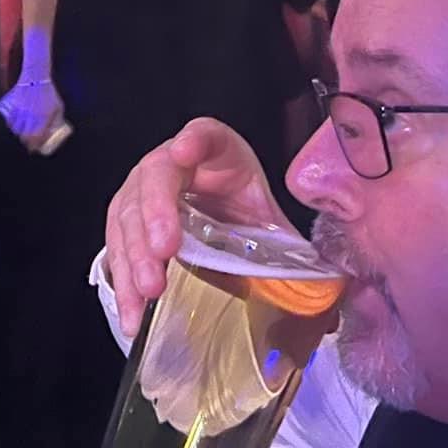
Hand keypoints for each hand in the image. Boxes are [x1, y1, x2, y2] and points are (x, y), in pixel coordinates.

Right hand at [0, 78, 66, 152]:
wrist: (36, 77)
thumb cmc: (49, 92)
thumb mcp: (58, 106)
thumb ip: (57, 119)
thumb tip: (56, 131)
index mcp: (44, 117)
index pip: (38, 137)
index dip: (35, 145)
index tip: (35, 148)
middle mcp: (32, 115)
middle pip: (26, 136)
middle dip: (27, 143)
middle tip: (29, 145)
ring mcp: (22, 111)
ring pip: (17, 129)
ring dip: (19, 135)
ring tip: (22, 136)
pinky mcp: (15, 105)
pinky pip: (10, 120)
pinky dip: (11, 126)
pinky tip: (14, 128)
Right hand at [103, 118, 298, 338]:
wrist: (223, 219)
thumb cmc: (246, 215)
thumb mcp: (270, 221)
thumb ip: (293, 246)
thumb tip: (331, 294)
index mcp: (217, 153)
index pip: (205, 136)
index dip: (194, 142)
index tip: (184, 152)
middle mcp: (172, 163)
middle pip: (156, 177)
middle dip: (156, 214)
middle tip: (163, 250)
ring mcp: (143, 191)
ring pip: (129, 213)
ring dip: (134, 252)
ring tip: (148, 288)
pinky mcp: (128, 223)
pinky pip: (117, 246)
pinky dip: (123, 280)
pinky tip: (132, 312)